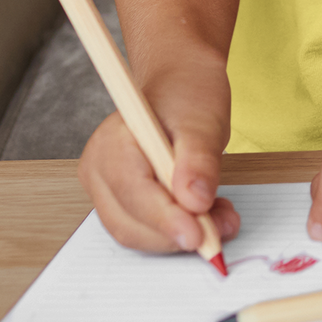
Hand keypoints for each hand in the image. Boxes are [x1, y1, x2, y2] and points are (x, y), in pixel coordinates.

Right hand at [78, 78, 239, 254]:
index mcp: (112, 142)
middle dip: (177, 232)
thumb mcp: (202, 120)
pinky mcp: (121, 203)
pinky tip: (205, 216)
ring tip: (220, 218)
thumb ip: (198, 160)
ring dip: (180, 235)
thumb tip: (195, 202)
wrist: (180, 86)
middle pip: (131, 222)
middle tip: (223, 226)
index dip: (166, 219)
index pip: (133, 192)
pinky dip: (177, 230)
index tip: (199, 235)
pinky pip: (146, 230)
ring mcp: (106, 190)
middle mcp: (99, 170)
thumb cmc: (187, 96)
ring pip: (138, 233)